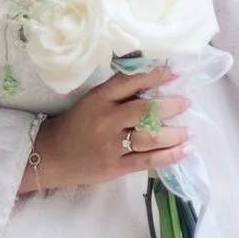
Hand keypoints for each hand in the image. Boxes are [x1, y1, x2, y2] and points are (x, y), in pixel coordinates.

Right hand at [21, 61, 189, 192]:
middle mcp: (106, 120)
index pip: (129, 82)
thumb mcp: (92, 100)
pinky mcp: (115, 167)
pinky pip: (147, 161)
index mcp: (99, 99)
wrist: (51, 156)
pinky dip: (168, 156)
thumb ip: (119, 90)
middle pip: (143, 111)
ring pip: (148, 137)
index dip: (155, 75)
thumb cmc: (75, 124)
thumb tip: (148, 71)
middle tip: (185, 103)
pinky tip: (183, 150)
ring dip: (173, 133)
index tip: (176, 71)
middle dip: (169, 106)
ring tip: (188, 130)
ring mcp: (111, 145)